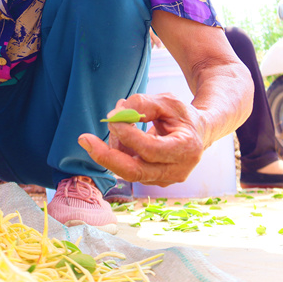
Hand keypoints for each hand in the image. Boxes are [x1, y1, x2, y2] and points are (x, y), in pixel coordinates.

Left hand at [78, 93, 204, 185]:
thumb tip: (115, 115)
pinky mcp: (153, 181)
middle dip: (107, 156)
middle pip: (135, 172)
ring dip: (114, 146)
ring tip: (117, 121)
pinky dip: (119, 151)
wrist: (198, 133)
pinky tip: (122, 134)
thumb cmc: (181, 115)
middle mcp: (177, 171)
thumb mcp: (166, 101)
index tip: (112, 117)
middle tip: (84, 139)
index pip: (150, 149)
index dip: (127, 134)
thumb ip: (142, 104)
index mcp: (186, 149)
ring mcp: (165, 180)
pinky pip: (129, 169)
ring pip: (128, 170)